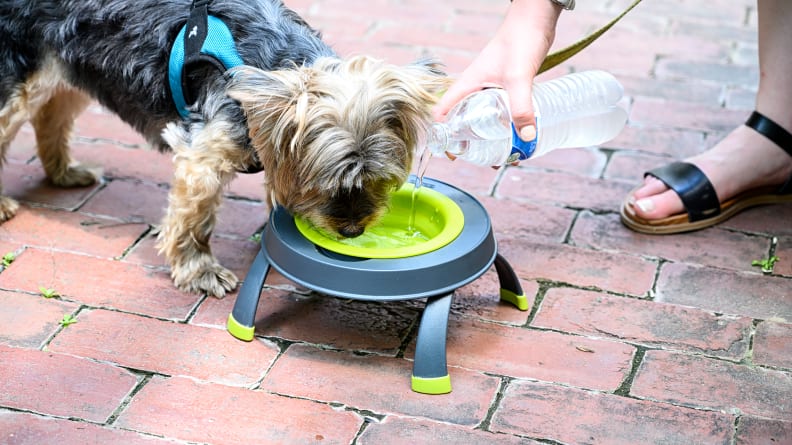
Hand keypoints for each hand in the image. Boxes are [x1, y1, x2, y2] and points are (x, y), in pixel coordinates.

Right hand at [433, 0, 561, 142]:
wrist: (535, 19)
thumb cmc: (520, 40)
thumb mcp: (519, 77)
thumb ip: (521, 106)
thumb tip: (526, 136)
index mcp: (467, 85)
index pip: (443, 113)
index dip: (443, 136)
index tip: (454, 155)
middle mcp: (474, 88)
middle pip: (462, 120)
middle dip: (469, 143)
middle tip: (483, 160)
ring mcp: (489, 87)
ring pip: (482, 117)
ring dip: (488, 136)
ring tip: (503, 154)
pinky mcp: (505, 86)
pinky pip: (498, 111)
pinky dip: (503, 125)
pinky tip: (517, 135)